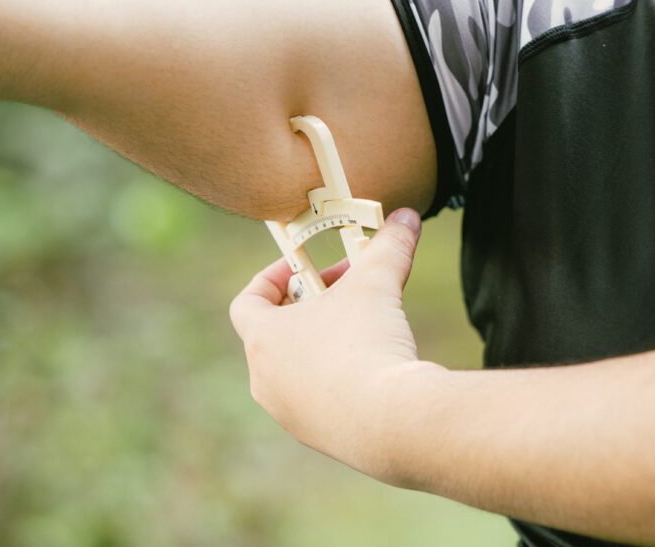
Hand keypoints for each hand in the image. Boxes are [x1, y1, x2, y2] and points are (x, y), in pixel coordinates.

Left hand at [229, 208, 439, 476]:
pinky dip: (340, 380)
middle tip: (346, 291)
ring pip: (297, 368)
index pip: (247, 302)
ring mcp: (288, 413)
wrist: (391, 422)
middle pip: (275, 333)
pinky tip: (375, 369)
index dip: (272, 278)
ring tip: (365, 328)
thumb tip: (407, 216)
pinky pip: (320, 399)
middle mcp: (264, 379)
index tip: (304, 268)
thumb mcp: (378, 283)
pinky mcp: (318, 438)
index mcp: (262, 339)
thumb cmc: (368, 345)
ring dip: (324, 344)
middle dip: (310, 307)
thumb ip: (389, 245)